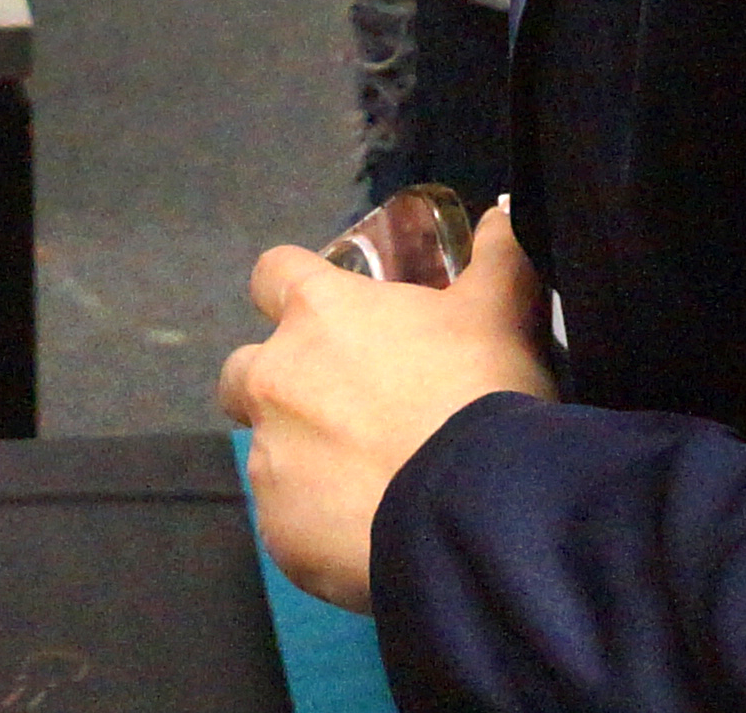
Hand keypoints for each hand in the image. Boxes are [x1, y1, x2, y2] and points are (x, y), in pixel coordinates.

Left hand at [219, 198, 555, 613]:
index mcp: (318, 313)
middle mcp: (274, 378)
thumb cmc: (481, 394)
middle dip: (278, 385)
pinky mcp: (277, 530)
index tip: (329, 314)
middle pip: (242, 371)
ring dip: (302, 458)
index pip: (271, 273)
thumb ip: (498, 258)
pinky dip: (318, 524)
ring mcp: (269, 458)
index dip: (295, 289)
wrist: (474, 515)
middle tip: (346, 410)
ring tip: (369, 483)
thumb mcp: (502, 314)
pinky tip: (369, 533)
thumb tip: (503, 212)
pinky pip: (286, 521)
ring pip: (266, 450)